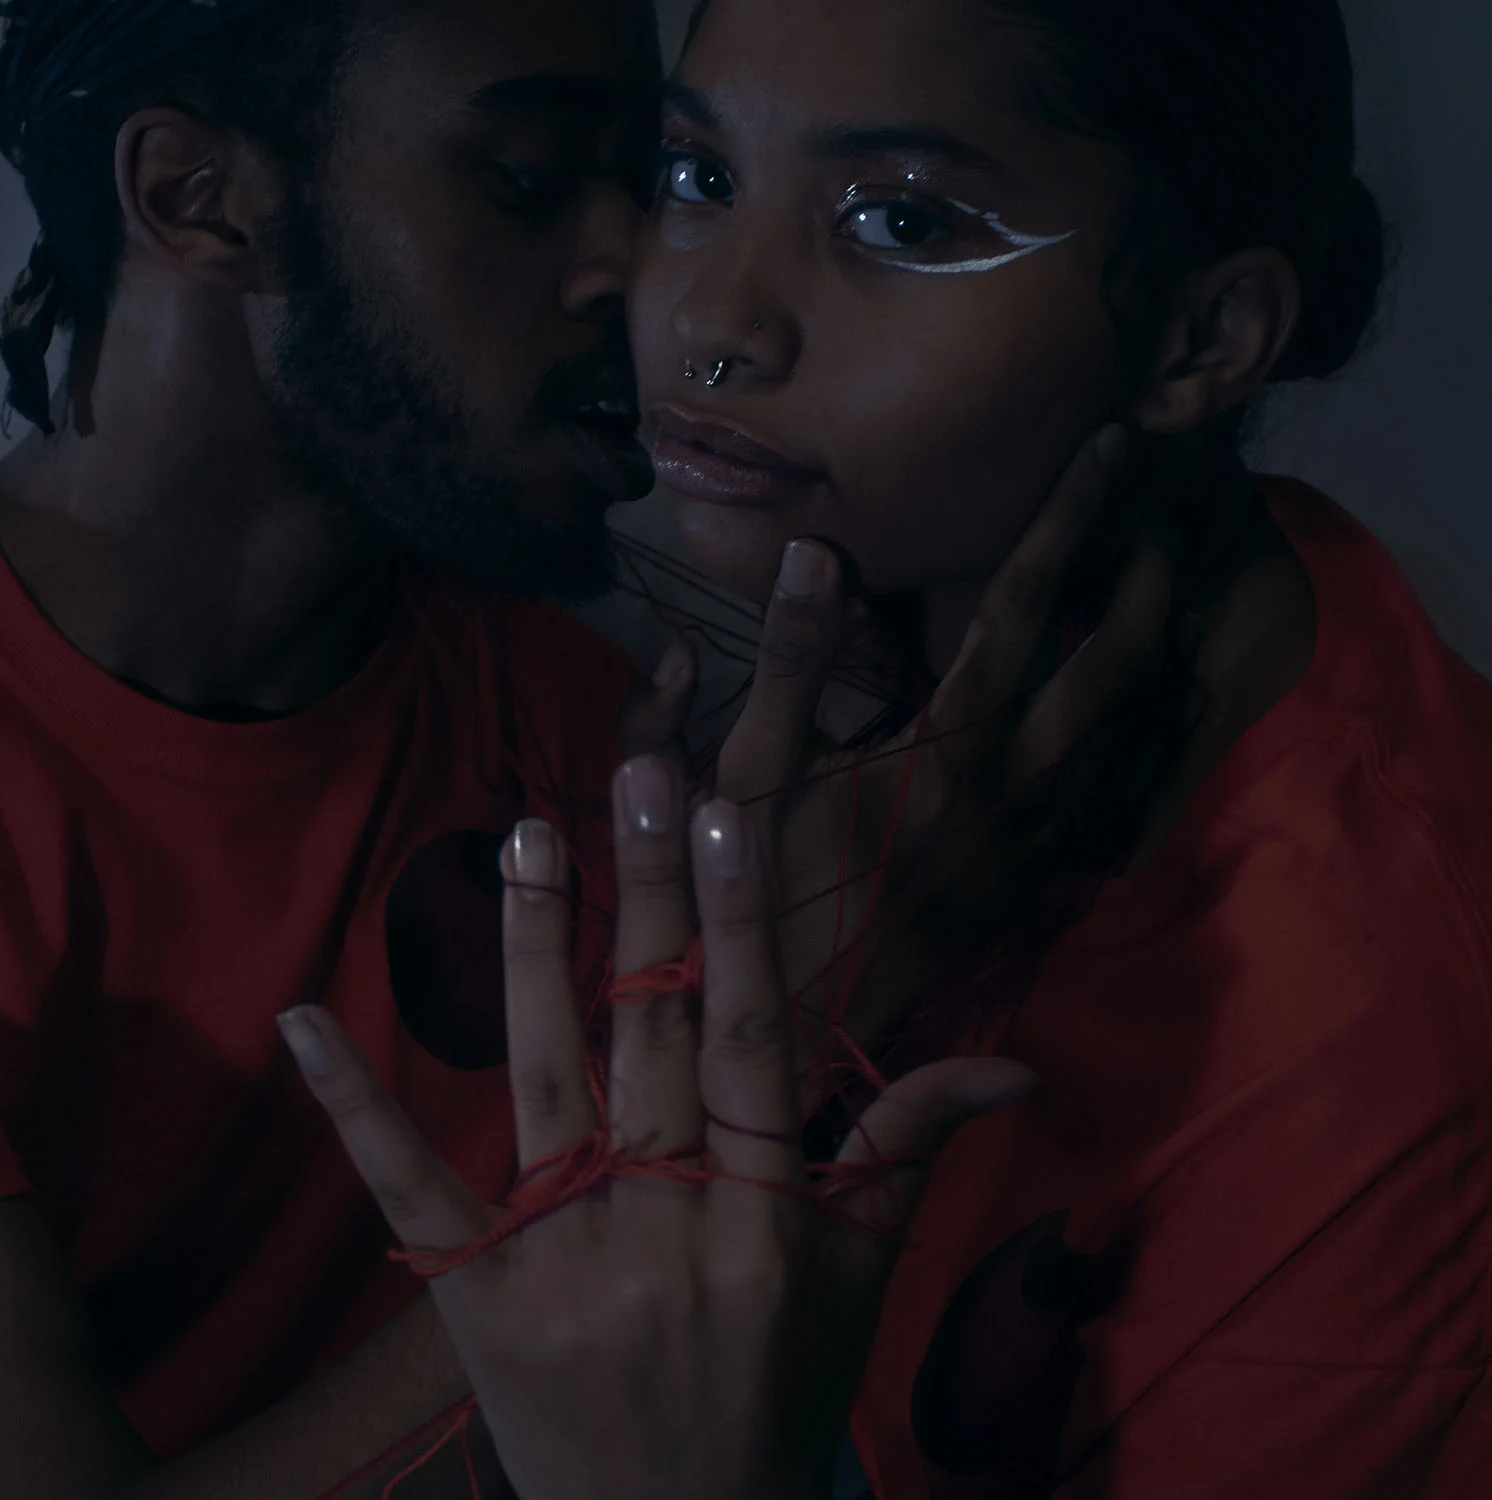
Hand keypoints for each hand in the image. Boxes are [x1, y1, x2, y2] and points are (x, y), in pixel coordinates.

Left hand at [280, 757, 1032, 1499]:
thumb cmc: (781, 1387)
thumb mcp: (858, 1274)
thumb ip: (910, 1147)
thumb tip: (1019, 1063)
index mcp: (767, 1218)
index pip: (758, 1041)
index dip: (741, 924)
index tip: (724, 815)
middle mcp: (667, 1229)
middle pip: (654, 1036)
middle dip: (648, 895)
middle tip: (637, 768)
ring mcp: (562, 1263)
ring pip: (541, 1080)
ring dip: (532, 951)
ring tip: (528, 834)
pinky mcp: (473, 1300)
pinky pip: (406, 1188)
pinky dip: (353, 1102)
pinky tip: (303, 1017)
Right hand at [716, 425, 1174, 1072]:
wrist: (796, 1027)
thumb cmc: (756, 896)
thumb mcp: (748, 770)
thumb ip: (788, 661)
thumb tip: (814, 553)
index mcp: (945, 744)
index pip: (1021, 606)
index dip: (1071, 518)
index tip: (1115, 449)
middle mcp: (1011, 787)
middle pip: (1114, 666)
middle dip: (1153, 581)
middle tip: (1172, 514)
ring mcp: (1032, 842)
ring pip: (1133, 735)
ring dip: (1163, 656)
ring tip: (1183, 594)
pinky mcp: (1029, 883)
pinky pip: (1112, 798)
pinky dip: (1142, 741)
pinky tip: (1145, 714)